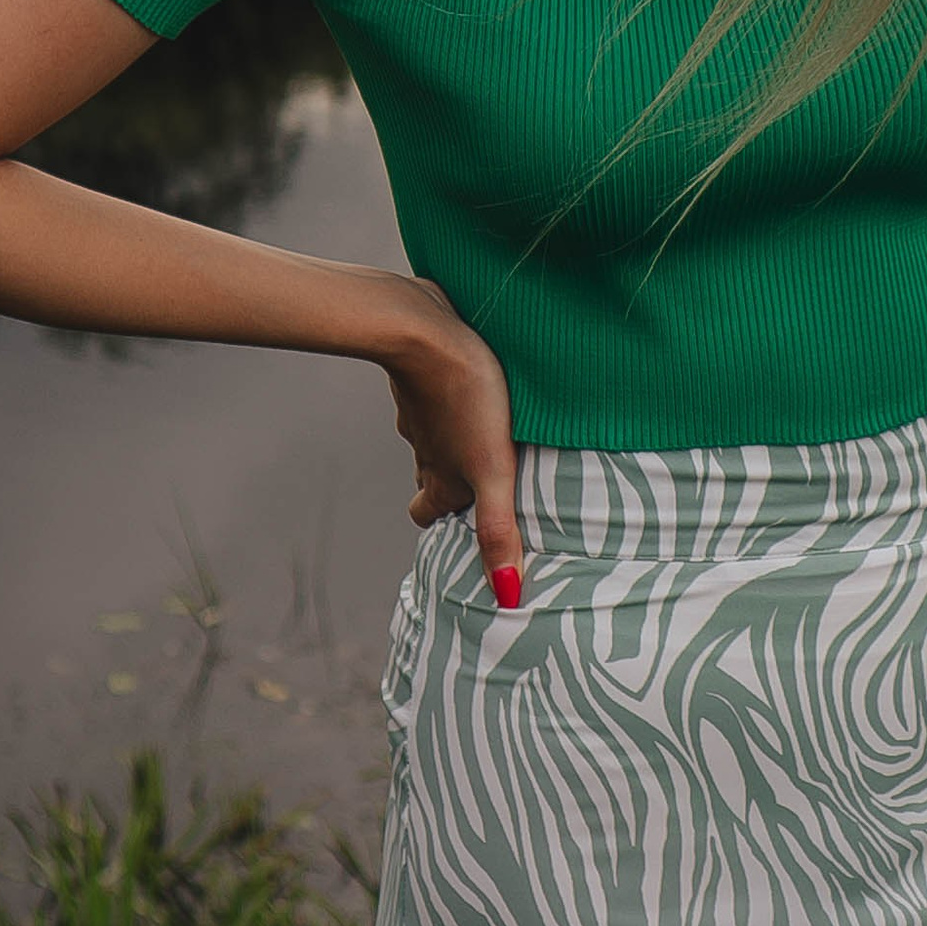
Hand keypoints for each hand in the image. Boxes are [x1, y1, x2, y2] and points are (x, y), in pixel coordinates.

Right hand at [382, 278, 523, 598]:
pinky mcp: (423, 375)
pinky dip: (450, 400)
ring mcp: (420, 412)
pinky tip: (474, 387)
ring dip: (453, 442)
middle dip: (447, 487)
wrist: (423, 329)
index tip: (464, 528)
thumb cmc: (466, 398)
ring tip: (485, 438)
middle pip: (429, 478)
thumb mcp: (493, 469)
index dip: (446, 523)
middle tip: (476, 487)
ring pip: (432, 438)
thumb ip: (498, 529)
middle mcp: (426, 450)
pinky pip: (434, 396)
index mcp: (441, 478)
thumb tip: (506, 596)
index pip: (429, 515)